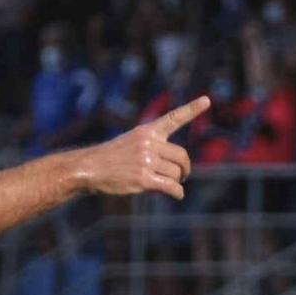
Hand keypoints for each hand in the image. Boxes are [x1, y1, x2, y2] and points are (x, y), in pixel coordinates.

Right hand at [77, 96, 210, 199]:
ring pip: (176, 173)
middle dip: (184, 168)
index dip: (192, 109)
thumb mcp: (132, 142)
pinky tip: (176, 194)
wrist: (88, 168)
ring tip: (165, 183)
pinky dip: (177, 192)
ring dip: (175, 181)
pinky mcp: (143, 178)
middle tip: (182, 175)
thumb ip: (155, 147)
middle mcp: (148, 143)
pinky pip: (171, 187)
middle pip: (182, 156)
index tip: (207, 100)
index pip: (174, 118)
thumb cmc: (112, 157)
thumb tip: (179, 167)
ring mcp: (146, 161)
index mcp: (147, 131)